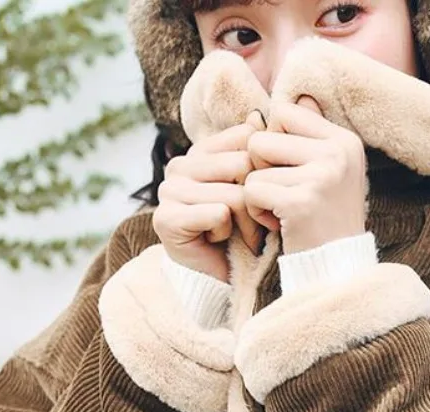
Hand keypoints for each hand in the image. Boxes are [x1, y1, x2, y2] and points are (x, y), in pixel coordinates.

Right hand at [153, 121, 265, 282]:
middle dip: (258, 200)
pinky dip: (228, 233)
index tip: (261, 197)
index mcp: (200, 152)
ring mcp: (169, 191)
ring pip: (233, 192)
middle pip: (242, 165)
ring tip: (240, 236)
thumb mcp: (255, 188)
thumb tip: (262, 114)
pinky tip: (218, 242)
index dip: (263, 172)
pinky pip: (218, 214)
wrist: (221, 279)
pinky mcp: (166, 218)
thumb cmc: (244, 234)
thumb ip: (256, 153)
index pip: (246, 138)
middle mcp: (180, 166)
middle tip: (254, 224)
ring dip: (247, 223)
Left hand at [244, 97, 366, 254]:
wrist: (337, 270)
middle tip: (283, 196)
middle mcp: (337, 152)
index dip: (273, 142)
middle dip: (261, 169)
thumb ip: (307, 137)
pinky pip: (252, 191)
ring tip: (282, 212)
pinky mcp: (301, 201)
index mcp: (344, 141)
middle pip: (262, 137)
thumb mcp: (327, 174)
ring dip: (258, 193)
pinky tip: (278, 225)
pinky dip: (257, 212)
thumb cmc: (324, 222)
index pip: (284, 112)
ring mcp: (322, 176)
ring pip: (254, 166)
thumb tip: (287, 100)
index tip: (288, 172)